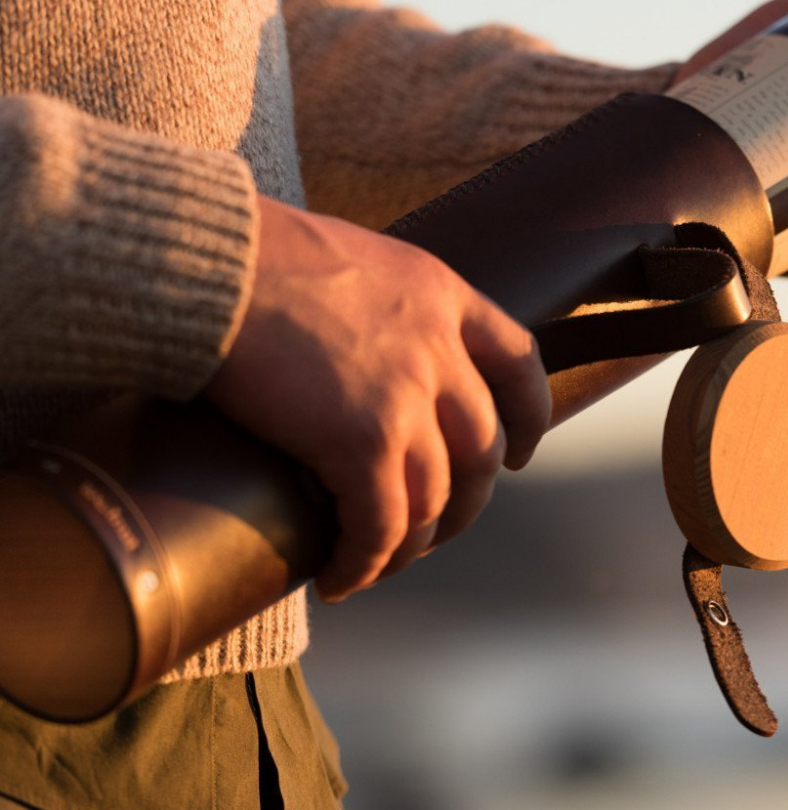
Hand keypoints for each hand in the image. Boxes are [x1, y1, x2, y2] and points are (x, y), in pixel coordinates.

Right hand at [206, 195, 550, 601]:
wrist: (214, 262)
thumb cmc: (258, 255)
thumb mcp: (356, 260)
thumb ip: (386, 306)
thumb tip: (369, 349)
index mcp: (442, 296)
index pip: (519, 364)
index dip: (528, 419)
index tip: (519, 455)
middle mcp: (438, 348)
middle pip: (482, 449)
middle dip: (466, 502)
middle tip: (436, 527)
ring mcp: (407, 397)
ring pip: (434, 498)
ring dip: (411, 543)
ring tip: (379, 562)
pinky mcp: (362, 441)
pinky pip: (381, 526)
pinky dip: (366, 561)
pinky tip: (342, 576)